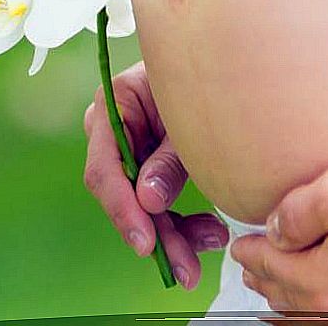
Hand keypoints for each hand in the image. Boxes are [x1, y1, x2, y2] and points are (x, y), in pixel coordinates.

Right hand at [82, 61, 228, 289]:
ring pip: (143, 205)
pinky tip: (212, 231)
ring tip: (214, 242)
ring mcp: (131, 148)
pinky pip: (159, 202)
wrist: (223, 56)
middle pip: (124, 194)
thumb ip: (169, 159)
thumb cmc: (206, 74)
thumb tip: (148, 201)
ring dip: (176, 233)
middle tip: (186, 270)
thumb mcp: (189, 117)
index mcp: (114, 103)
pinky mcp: (150, 164)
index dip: (122, 209)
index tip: (147, 244)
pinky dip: (184, 221)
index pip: (104, 167)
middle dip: (158, 235)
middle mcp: (114, 129)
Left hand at [230, 151, 327, 314]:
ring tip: (284, 289)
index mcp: (325, 281)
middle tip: (253, 268)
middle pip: (294, 298)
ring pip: (323, 315)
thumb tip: (275, 229)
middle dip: (268, 281)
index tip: (241, 246)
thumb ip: (297, 212)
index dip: (252, 254)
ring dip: (297, 301)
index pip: (272, 268)